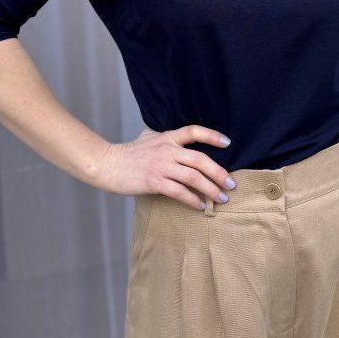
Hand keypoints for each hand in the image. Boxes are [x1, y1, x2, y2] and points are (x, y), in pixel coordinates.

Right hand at [96, 124, 233, 210]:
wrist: (108, 164)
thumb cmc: (128, 154)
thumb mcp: (148, 138)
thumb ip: (165, 138)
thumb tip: (180, 139)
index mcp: (167, 137)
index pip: (193, 131)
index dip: (212, 136)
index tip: (227, 143)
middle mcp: (167, 150)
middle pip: (200, 159)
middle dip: (219, 173)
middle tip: (231, 184)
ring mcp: (161, 166)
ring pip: (193, 177)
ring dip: (210, 189)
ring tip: (220, 198)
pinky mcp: (154, 182)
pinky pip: (179, 192)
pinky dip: (193, 200)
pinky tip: (200, 206)